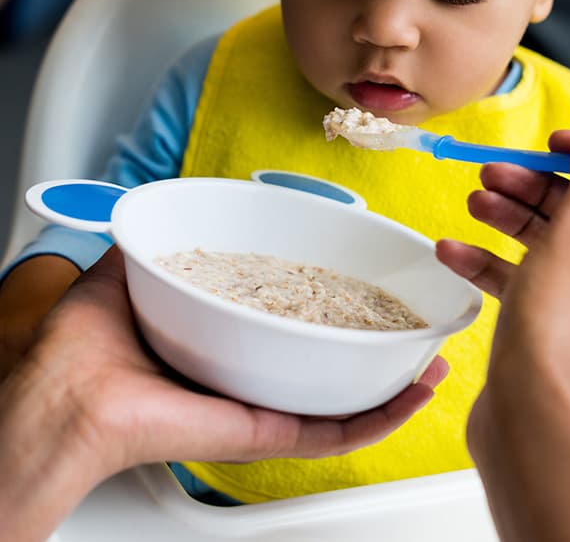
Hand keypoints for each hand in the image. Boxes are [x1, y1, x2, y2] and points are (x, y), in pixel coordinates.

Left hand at [0, 247, 447, 540]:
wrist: (65, 400)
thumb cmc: (86, 347)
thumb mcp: (132, 273)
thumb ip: (155, 240)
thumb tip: (163, 208)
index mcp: (227, 344)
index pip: (294, 330)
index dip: (336, 314)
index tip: (369, 292)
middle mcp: (252, 378)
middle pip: (330, 370)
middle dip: (380, 353)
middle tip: (417, 331)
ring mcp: (264, 409)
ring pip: (346, 405)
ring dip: (396, 385)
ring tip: (433, 362)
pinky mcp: (266, 433)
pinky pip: (334, 431)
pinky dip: (381, 415)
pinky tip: (415, 391)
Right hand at [438, 125, 569, 410]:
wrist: (529, 420)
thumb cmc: (561, 329)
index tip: (557, 142)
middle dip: (539, 189)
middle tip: (496, 172)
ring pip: (553, 246)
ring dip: (511, 219)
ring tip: (473, 201)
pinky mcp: (554, 328)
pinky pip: (528, 282)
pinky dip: (494, 264)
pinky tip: (452, 251)